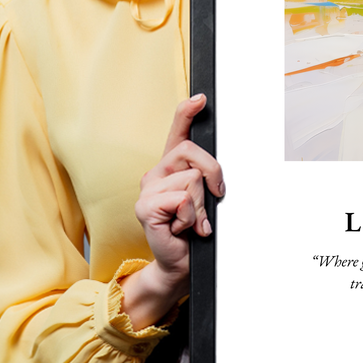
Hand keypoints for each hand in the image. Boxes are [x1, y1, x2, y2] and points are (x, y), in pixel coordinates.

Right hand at [120, 94, 224, 328]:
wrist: (180, 264)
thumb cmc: (193, 231)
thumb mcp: (205, 199)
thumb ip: (206, 179)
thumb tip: (217, 171)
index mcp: (171, 168)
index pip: (177, 132)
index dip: (187, 113)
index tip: (201, 99)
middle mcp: (156, 173)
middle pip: (192, 152)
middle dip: (213, 174)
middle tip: (214, 198)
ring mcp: (148, 190)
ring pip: (192, 179)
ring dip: (201, 205)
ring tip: (192, 221)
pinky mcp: (145, 207)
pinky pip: (182, 199)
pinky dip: (191, 217)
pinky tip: (182, 228)